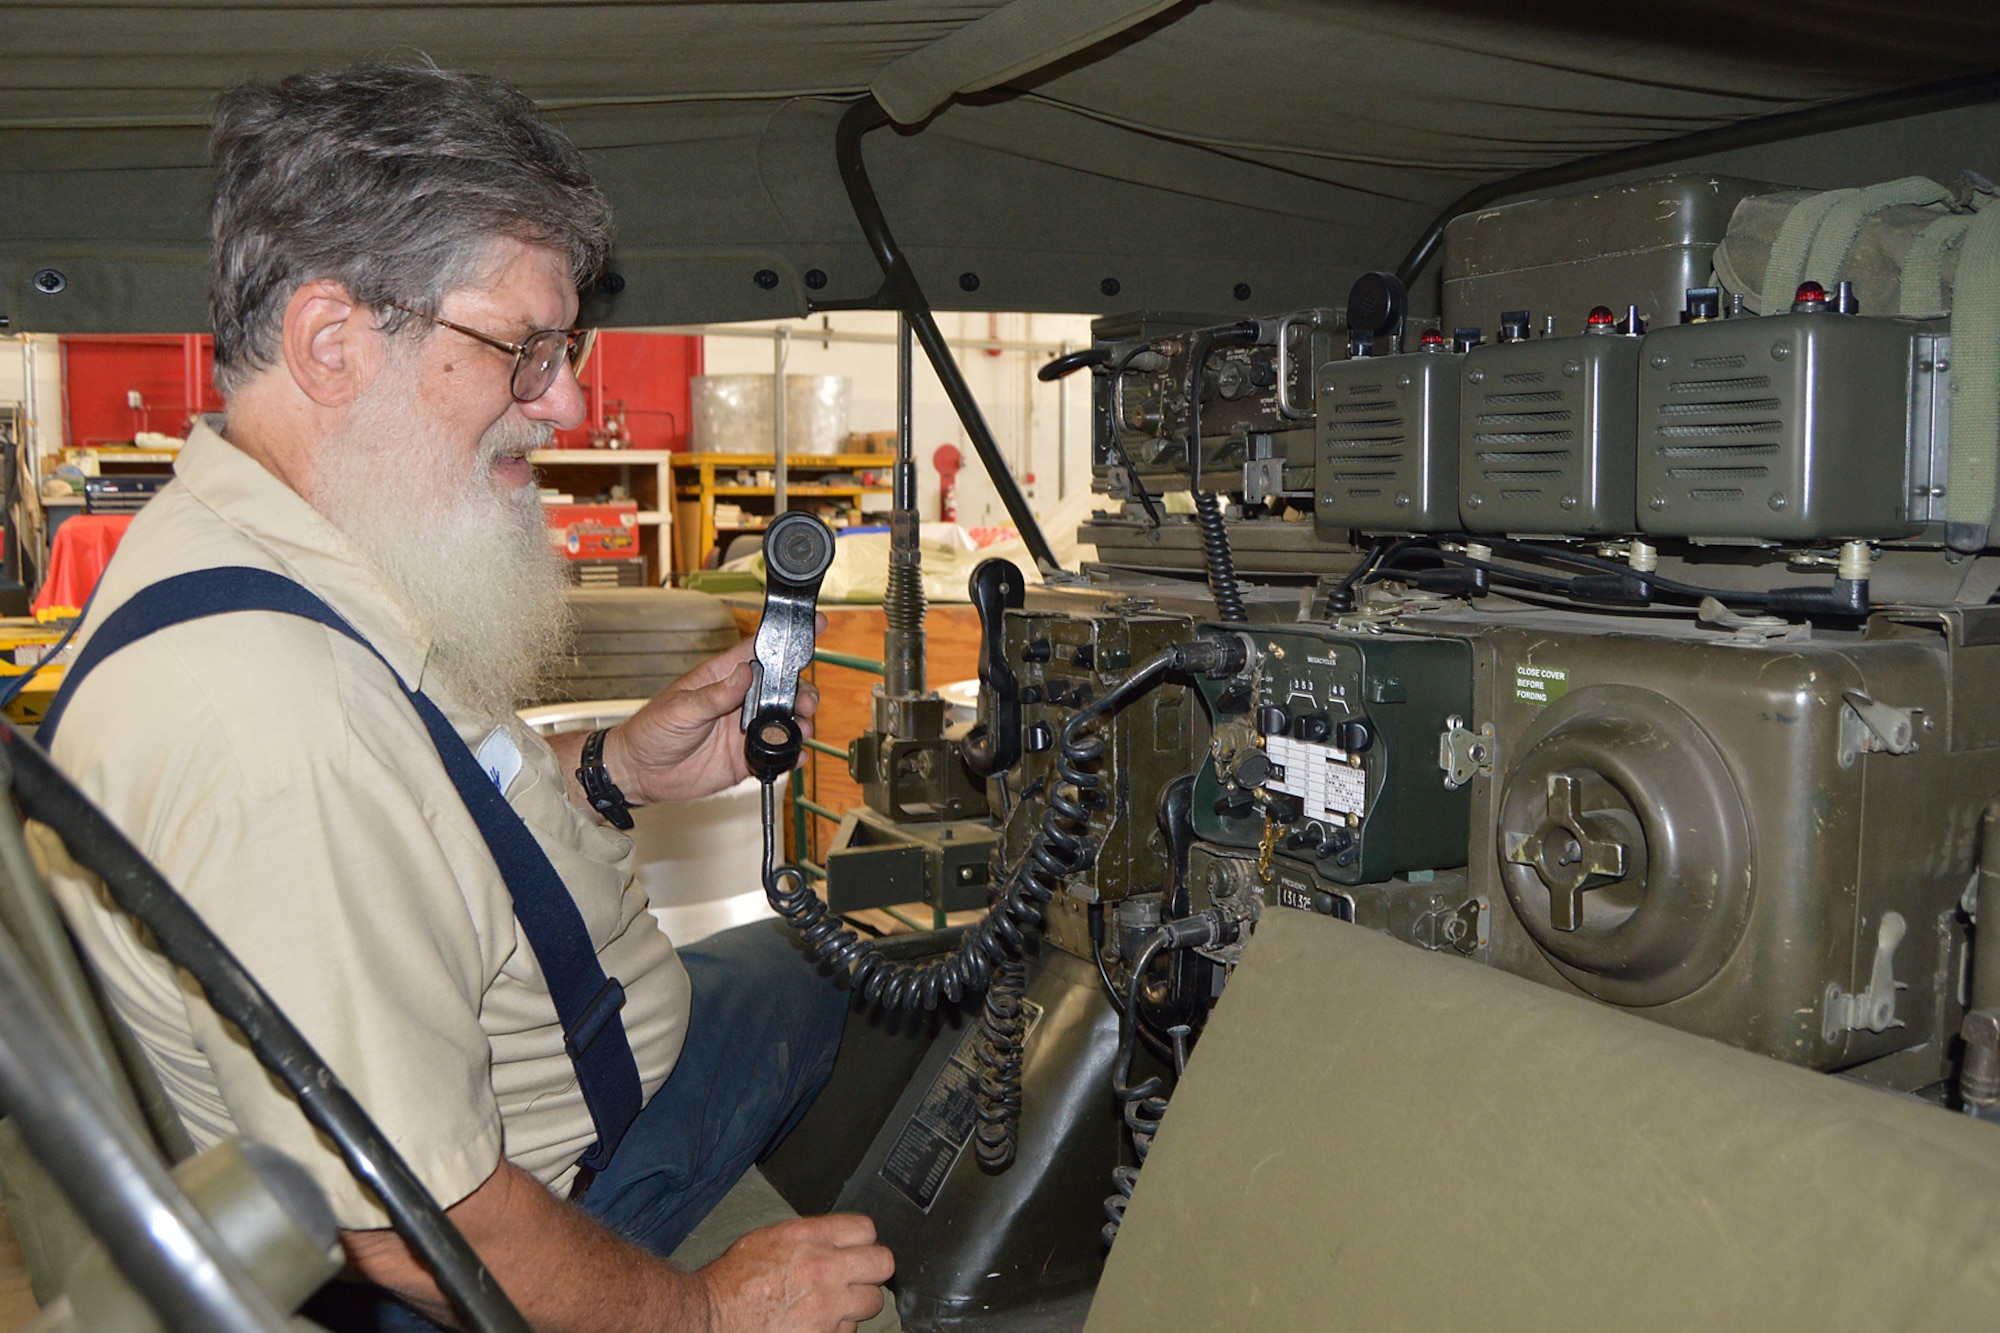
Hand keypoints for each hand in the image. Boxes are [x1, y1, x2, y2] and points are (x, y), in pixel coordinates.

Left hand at [603, 615, 824, 805]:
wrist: (641, 773)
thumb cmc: (652, 731)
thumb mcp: (680, 708)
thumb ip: (715, 694)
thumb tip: (743, 674)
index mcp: (724, 677)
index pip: (760, 650)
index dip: (786, 636)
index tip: (813, 624)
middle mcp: (740, 700)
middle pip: (783, 687)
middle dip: (801, 691)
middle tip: (804, 703)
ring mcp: (745, 728)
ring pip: (784, 720)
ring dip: (799, 723)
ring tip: (801, 730)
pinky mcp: (746, 757)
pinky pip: (776, 753)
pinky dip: (790, 754)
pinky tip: (795, 756)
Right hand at [698, 1214, 893, 1332]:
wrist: (712, 1317)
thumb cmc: (733, 1280)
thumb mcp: (769, 1238)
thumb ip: (808, 1236)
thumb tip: (834, 1239)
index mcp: (809, 1238)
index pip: (866, 1229)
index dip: (862, 1239)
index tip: (857, 1247)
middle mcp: (824, 1270)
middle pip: (883, 1263)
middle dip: (872, 1269)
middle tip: (859, 1275)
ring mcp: (827, 1307)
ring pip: (872, 1302)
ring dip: (857, 1303)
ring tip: (834, 1303)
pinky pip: (849, 1331)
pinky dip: (837, 1328)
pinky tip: (818, 1323)